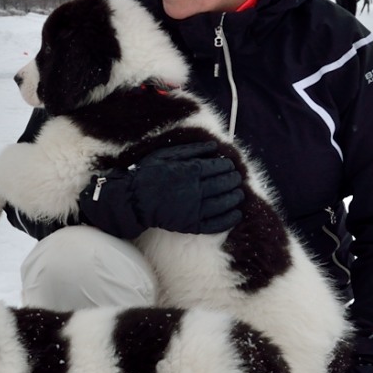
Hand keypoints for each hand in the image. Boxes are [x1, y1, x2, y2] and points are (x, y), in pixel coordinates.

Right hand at [78, 141, 243, 238]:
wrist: (133, 200)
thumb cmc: (148, 174)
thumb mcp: (167, 154)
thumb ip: (192, 150)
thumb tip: (214, 146)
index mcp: (191, 170)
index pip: (219, 167)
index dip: (228, 167)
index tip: (230, 166)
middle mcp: (196, 190)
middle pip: (224, 184)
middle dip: (234, 180)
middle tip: (236, 179)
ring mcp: (195, 209)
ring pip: (224, 203)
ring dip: (235, 198)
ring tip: (239, 194)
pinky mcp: (192, 225)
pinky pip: (217, 224)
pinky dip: (230, 219)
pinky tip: (236, 214)